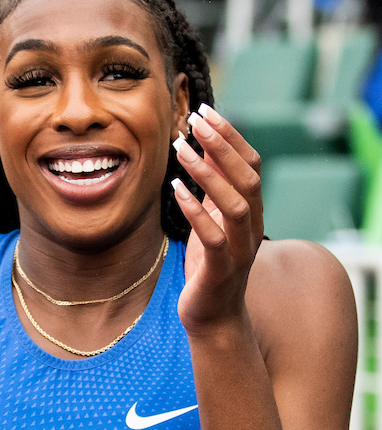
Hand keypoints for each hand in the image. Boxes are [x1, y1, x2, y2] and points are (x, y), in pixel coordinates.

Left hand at [172, 104, 262, 337]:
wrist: (213, 318)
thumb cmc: (209, 266)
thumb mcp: (210, 222)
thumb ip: (212, 191)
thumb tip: (202, 148)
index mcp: (251, 212)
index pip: (250, 165)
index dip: (231, 136)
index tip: (205, 111)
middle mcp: (252, 228)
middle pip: (248, 177)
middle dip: (223, 145)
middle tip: (195, 119)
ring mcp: (240, 250)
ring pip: (235, 204)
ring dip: (208, 173)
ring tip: (181, 148)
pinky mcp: (222, 271)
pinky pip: (214, 237)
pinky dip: (196, 211)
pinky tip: (175, 190)